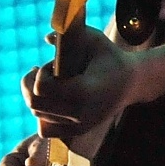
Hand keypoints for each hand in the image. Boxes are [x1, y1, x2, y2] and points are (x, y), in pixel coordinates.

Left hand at [21, 23, 140, 137]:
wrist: (132, 83)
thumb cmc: (110, 57)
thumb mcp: (94, 39)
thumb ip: (70, 34)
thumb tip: (47, 38)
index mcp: (85, 91)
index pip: (42, 88)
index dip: (41, 74)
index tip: (52, 64)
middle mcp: (80, 113)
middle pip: (34, 104)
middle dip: (32, 85)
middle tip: (44, 71)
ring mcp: (79, 125)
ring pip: (37, 115)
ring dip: (36, 97)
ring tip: (49, 83)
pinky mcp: (77, 131)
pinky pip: (45, 129)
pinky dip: (41, 115)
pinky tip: (50, 100)